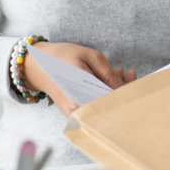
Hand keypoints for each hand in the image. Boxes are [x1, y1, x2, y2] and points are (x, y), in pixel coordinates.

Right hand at [22, 41, 136, 116]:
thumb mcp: (90, 57)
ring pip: (103, 105)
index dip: (127, 88)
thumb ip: (109, 74)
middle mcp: (77, 110)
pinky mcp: (74, 112)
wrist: (36, 64)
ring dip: (115, 89)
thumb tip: (126, 88)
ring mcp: (75, 113)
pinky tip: (107, 79)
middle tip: (129, 72)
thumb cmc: (62, 56)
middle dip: (124, 88)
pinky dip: (104, 92)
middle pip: (110, 104)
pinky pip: (94, 104)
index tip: (133, 75)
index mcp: (81, 95)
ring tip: (119, 71)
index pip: (112, 98)